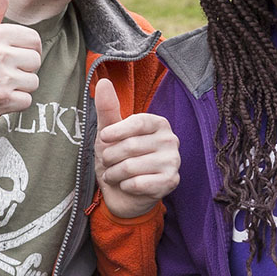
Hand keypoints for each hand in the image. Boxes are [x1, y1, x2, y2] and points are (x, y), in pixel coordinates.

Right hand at [0, 0, 41, 137]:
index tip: (14, 56)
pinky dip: (15, 103)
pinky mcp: (1, 100)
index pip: (33, 39)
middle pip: (35, 60)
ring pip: (33, 81)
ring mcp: (1, 78)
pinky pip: (27, 100)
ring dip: (20, 87)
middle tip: (2, 73)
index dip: (27, 49)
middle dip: (24, 69)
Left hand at [93, 77, 179, 217]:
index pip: (138, 122)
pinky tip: (127, 185)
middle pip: (131, 146)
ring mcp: (173, 161)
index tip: (104, 138)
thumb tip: (102, 81)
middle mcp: (170, 140)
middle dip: (110, 157)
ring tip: (114, 174)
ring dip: (115, 173)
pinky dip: (125, 186)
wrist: (124, 194)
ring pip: (132, 166)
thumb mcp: (109, 132)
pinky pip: (140, 183)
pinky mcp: (171, 182)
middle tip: (108, 162)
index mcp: (158, 123)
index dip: (116, 131)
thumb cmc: (118, 158)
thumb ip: (107, 108)